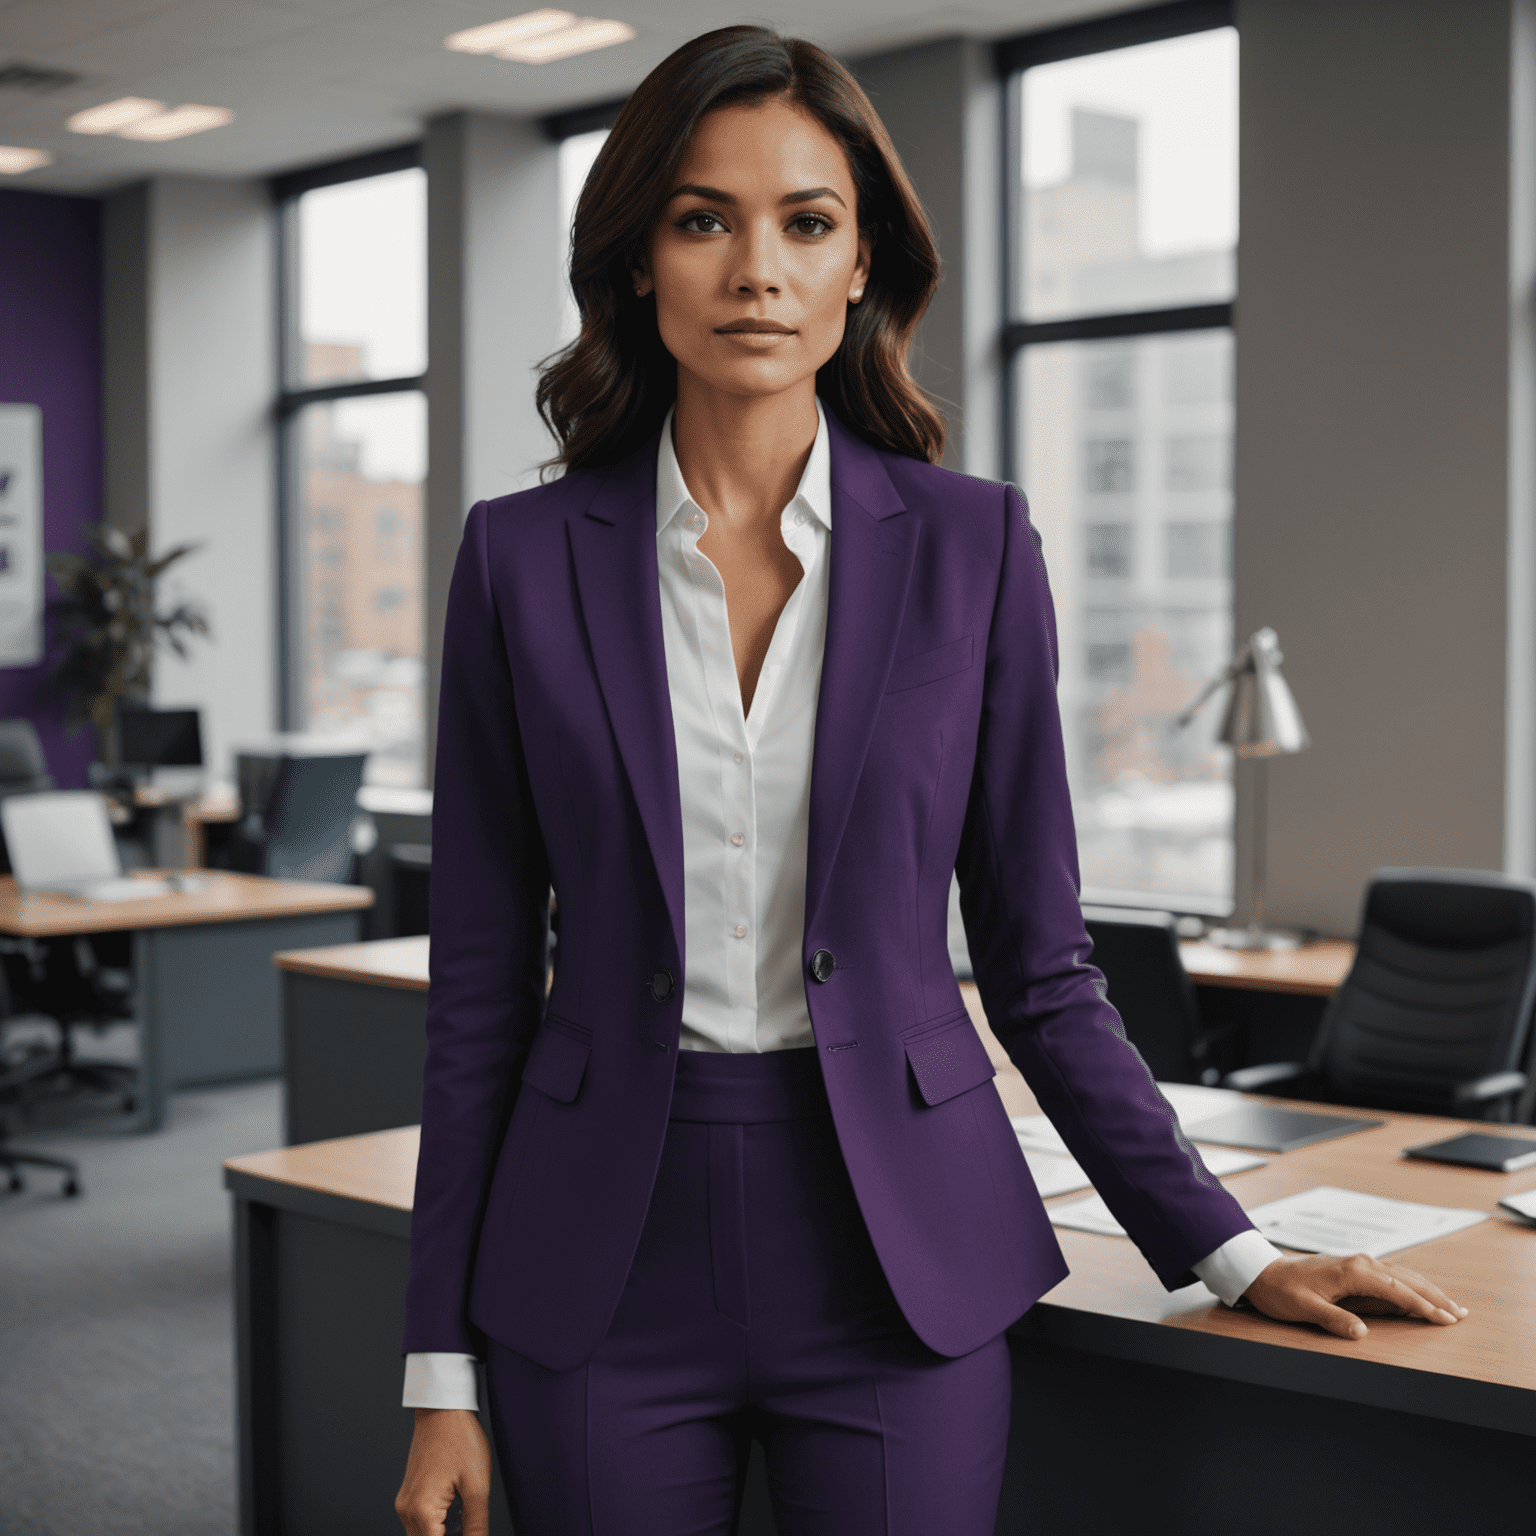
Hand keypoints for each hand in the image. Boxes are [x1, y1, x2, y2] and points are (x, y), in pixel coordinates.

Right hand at [396, 1408, 491, 1535]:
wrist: (443, 1408)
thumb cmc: (459, 1438)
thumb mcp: (477, 1486)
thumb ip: (476, 1525)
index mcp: (422, 1511)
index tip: (472, 1533)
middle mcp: (407, 1510)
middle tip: (470, 1524)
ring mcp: (405, 1502)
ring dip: (444, 1532)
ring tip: (464, 1510)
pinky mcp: (409, 1495)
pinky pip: (421, 1522)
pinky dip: (438, 1524)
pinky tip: (457, 1508)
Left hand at [1243, 1253, 1468, 1339]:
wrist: (1263, 1272)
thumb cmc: (1282, 1291)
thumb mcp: (1304, 1309)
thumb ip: (1334, 1319)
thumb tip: (1362, 1332)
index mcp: (1351, 1272)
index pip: (1397, 1290)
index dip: (1423, 1305)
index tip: (1446, 1319)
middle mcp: (1359, 1263)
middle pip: (1406, 1280)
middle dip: (1434, 1296)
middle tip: (1460, 1314)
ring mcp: (1357, 1263)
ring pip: (1400, 1276)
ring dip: (1425, 1289)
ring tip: (1449, 1305)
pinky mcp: (1353, 1268)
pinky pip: (1389, 1276)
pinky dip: (1408, 1286)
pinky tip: (1418, 1295)